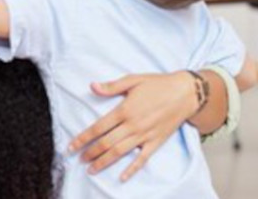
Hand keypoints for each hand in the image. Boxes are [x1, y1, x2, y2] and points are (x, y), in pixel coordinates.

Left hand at [69, 72, 198, 181]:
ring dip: (104, 162)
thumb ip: (112, 86)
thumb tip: (92, 86)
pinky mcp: (156, 142)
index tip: (71, 146)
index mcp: (124, 110)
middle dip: (90, 153)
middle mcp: (133, 125)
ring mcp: (145, 135)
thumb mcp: (133, 80)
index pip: (98, 128)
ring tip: (91, 169)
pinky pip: (142, 159)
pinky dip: (131, 169)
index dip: (83, 138)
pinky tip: (122, 177)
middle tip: (79, 159)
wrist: (185, 92)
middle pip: (106, 143)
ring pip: (120, 153)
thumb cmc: (158, 84)